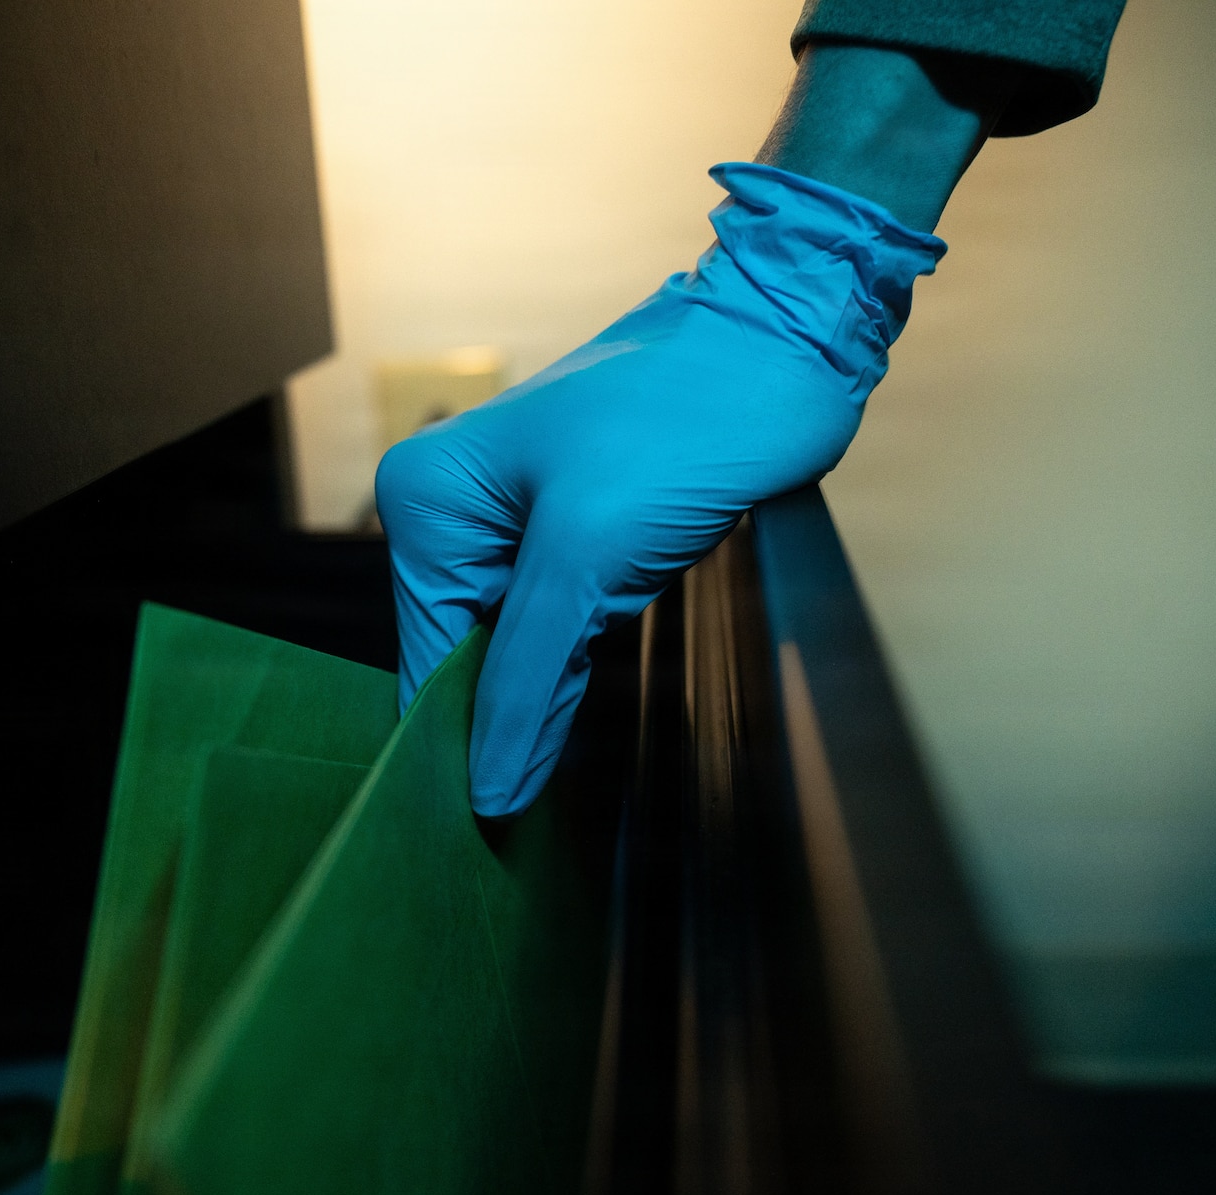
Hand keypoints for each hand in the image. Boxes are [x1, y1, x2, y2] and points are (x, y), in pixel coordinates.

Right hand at [375, 162, 945, 815]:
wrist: (789, 347)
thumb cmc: (686, 421)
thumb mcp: (588, 557)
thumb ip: (529, 679)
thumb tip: (490, 792)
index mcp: (427, 500)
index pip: (426, 656)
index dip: (456, 741)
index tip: (482, 825)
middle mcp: (458, 512)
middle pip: (465, 659)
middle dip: (501, 723)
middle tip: (525, 815)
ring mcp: (519, 527)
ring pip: (515, 653)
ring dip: (544, 704)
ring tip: (550, 780)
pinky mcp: (579, 540)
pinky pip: (558, 631)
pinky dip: (576, 674)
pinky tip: (585, 718)